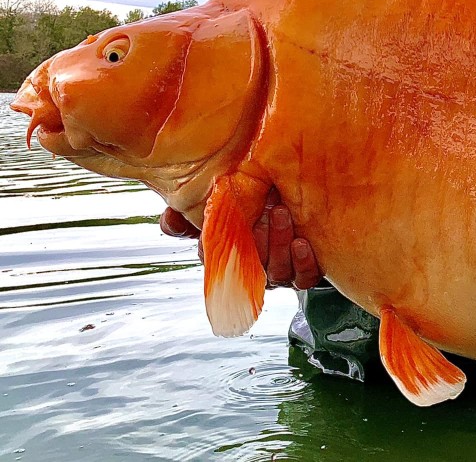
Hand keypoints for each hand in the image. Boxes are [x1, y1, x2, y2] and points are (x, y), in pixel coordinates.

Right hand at [159, 189, 322, 289]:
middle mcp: (253, 267)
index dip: (215, 251)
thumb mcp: (226, 198)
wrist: (301, 197)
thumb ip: (196, 209)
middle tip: (266, 209)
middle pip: (251, 265)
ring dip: (279, 244)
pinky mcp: (305, 272)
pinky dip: (302, 263)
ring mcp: (279, 272)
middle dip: (258, 239)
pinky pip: (303, 278)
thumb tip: (169, 220)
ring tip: (283, 214)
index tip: (219, 231)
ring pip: (277, 272)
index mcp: (231, 254)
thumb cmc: (258, 201)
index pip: (215, 261)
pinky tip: (302, 244)